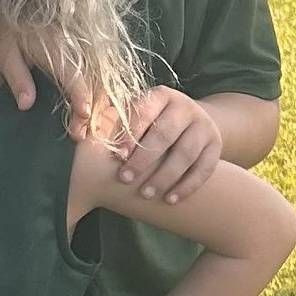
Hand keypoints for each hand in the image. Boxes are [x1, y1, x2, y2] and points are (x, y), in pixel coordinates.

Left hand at [0, 12, 110, 140]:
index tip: (80, 127)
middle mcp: (75, 46)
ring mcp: (80, 43)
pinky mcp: (80, 42)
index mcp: (57, 49)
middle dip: (92, 110)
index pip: (77, 81)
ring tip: (88, 123)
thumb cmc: (4, 21)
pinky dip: (96, 85)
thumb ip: (17, 77)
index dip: (82, 105)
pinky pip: (96, 66)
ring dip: (96, 99)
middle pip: (94, 82)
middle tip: (81, 134)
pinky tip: (90, 101)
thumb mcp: (3, 50)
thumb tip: (26, 105)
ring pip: (99, 75)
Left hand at [109, 85, 222, 204]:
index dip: (130, 134)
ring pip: (186, 153)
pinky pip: (204, 169)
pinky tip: (170, 200)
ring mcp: (204, 126)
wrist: (192, 123)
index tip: (116, 156)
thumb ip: (110, 120)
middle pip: (165, 134)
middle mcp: (186, 107)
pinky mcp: (216, 146)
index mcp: (161, 95)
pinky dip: (187, 186)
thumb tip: (79, 132)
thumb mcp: (134, 114)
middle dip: (144, 159)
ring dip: (164, 176)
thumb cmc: (151, 123)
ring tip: (146, 194)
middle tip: (125, 179)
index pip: (144, 112)